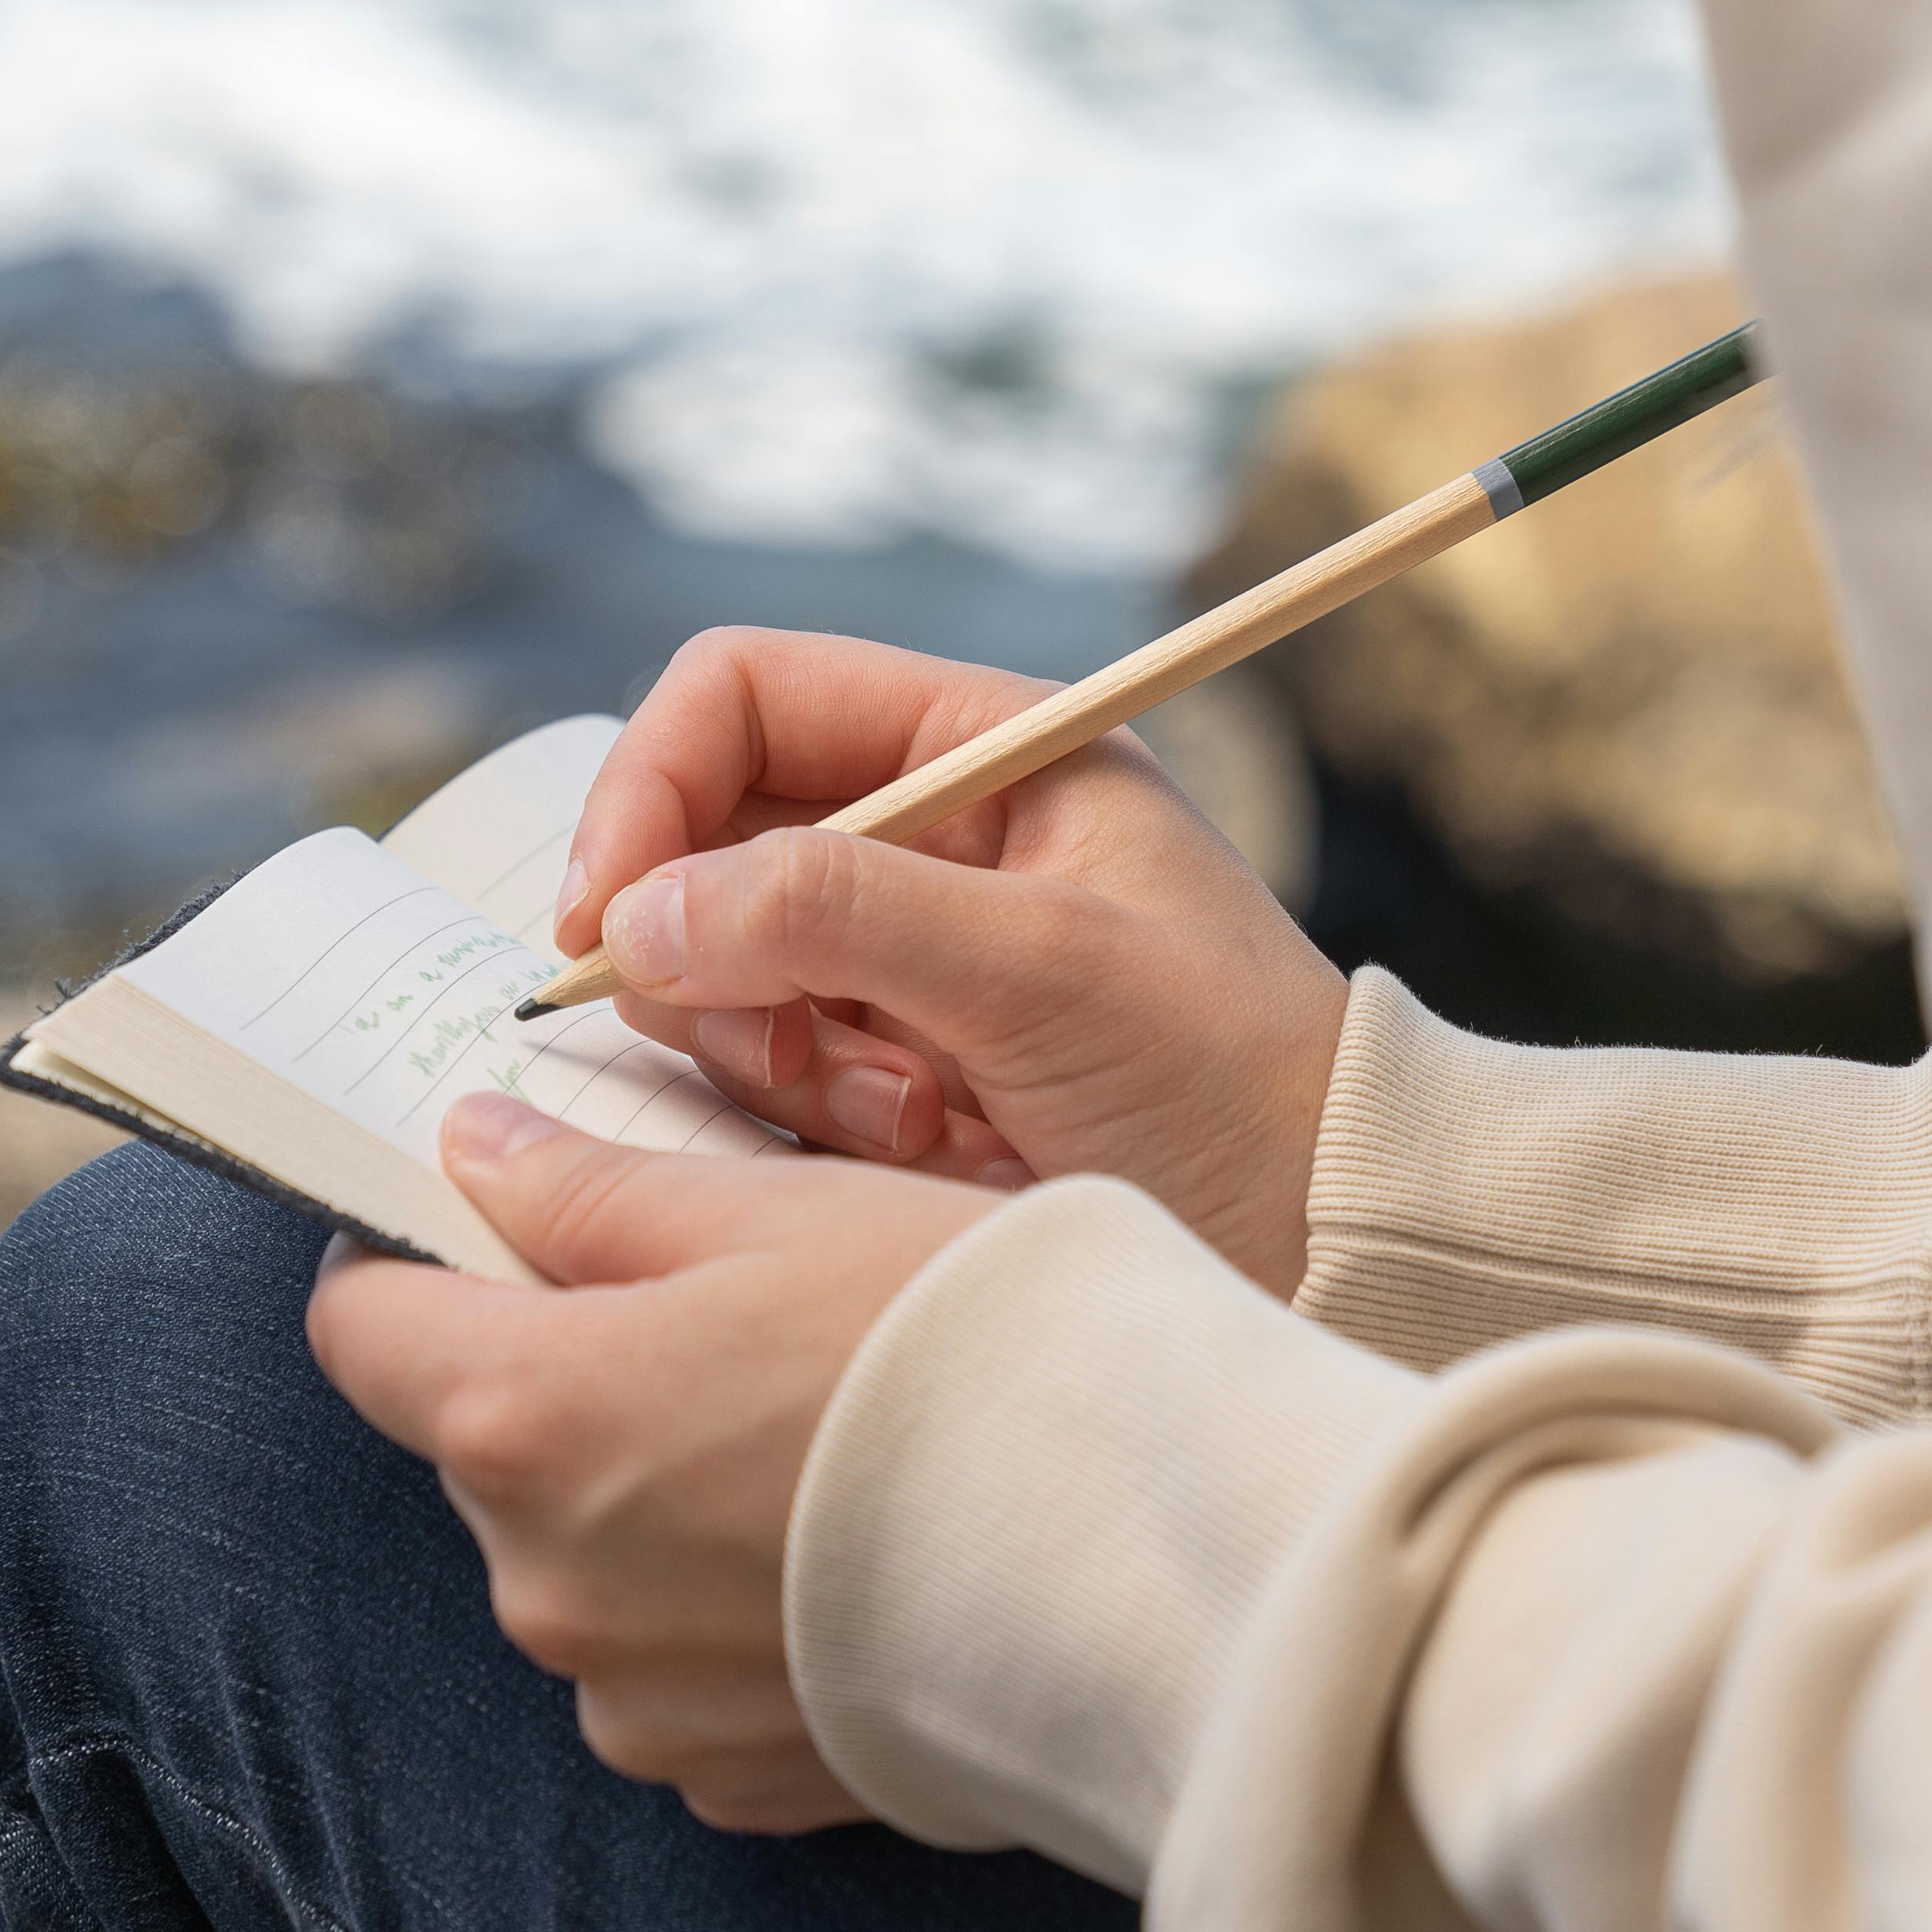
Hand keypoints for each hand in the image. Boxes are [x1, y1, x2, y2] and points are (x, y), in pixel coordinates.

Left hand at [308, 1095, 998, 1829]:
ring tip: (809, 1435)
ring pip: (580, 1561)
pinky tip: (844, 1544)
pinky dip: (726, 1606)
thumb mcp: (774, 1209)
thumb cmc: (966, 1345)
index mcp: (530, 1415)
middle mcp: (546, 1583)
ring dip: (646, 1495)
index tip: (480, 1219)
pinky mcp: (723, 1775)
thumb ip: (589, 1188)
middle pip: (484, 1445)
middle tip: (718, 1309)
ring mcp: (631, 1700)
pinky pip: (670, 1667)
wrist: (1147, 1553)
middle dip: (562, 1371)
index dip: (405, 1257)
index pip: (361, 1331)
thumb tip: (474, 1149)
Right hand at [553, 628, 1346, 1297]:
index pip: (739, 698)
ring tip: (908, 1115)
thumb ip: (838, 915)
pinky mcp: (890, 1060)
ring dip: (776, 1049)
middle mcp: (925, 829)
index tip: (607, 916)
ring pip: (714, 964)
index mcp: (981, 744)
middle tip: (785, 1048)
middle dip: (711, 950)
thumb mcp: (1043, 968)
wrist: (1323, 1233)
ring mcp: (899, 950)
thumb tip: (641, 914)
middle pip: (701, 837)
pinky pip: (768, 1063)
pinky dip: (821, 1115)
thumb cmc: (1229, 1073)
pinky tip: (935, 1147)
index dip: (651, 787)